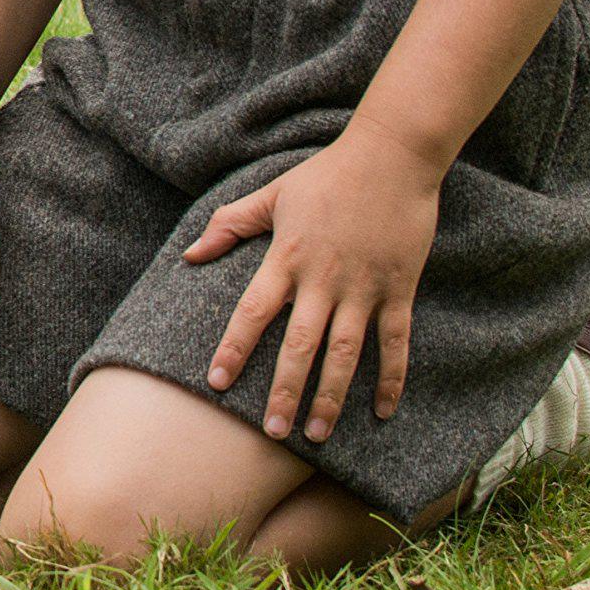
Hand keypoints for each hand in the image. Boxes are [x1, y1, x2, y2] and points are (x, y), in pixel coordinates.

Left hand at [184, 125, 445, 442]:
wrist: (393, 154)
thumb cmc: (327, 174)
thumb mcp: (273, 194)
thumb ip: (231, 225)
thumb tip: (189, 254)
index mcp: (288, 257)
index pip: (253, 311)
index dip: (234, 348)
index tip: (216, 383)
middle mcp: (324, 279)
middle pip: (299, 345)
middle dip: (284, 390)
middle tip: (272, 431)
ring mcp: (364, 287)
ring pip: (345, 353)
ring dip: (331, 396)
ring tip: (318, 434)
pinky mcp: (400, 289)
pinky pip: (396, 342)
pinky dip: (392, 378)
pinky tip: (383, 412)